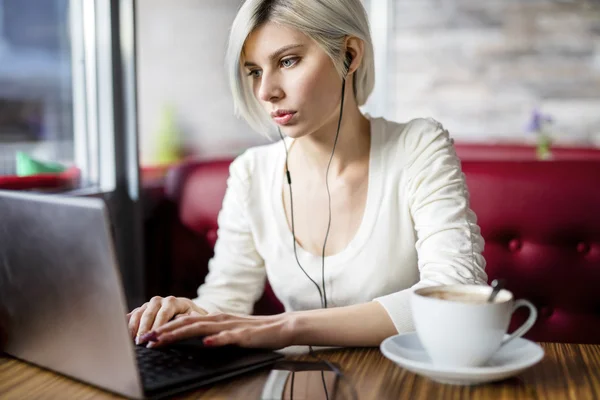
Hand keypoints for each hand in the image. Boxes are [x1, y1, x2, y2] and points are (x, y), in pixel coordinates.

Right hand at [127, 296, 206, 343]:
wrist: (185, 311)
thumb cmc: (192, 317)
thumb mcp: (196, 318)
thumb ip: (191, 318)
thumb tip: (182, 319)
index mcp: (173, 302)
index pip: (164, 313)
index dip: (158, 325)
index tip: (154, 337)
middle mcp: (160, 301)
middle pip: (149, 314)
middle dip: (144, 328)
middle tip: (140, 342)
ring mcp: (149, 305)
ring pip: (138, 314)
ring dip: (134, 327)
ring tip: (132, 340)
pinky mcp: (141, 310)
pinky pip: (132, 315)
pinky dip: (127, 324)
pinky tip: (124, 334)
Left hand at [138, 312, 294, 349]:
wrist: (281, 327)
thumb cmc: (255, 332)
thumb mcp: (228, 331)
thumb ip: (211, 333)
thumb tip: (193, 339)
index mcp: (214, 319)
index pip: (184, 322)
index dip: (164, 329)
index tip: (147, 337)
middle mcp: (219, 319)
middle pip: (186, 324)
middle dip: (164, 332)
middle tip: (145, 340)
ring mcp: (231, 326)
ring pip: (201, 328)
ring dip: (180, 334)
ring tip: (163, 340)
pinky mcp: (244, 335)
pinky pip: (228, 338)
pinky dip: (216, 340)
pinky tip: (206, 343)